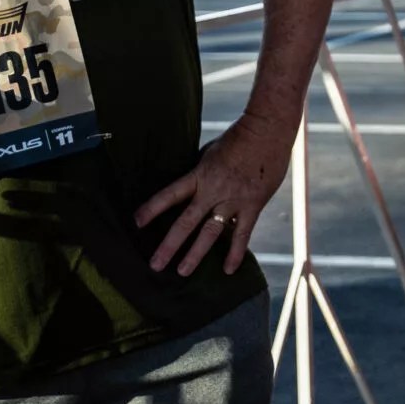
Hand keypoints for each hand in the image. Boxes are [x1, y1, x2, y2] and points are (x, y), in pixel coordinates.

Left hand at [134, 114, 293, 275]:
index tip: (136, 222)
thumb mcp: (211, 152)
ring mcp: (233, 200)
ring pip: (210, 232)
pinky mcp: (253, 205)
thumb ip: (201, 172)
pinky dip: (235, 253)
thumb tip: (192, 186)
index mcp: (200, 175)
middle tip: (155, 265)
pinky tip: (228, 270)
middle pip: (186, 222)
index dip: (152, 208)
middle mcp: (213, 191)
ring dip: (195, 254)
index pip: (170, 194)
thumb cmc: (239, 137)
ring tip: (183, 272)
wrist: (268, 130)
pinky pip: (242, 233)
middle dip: (169, 245)